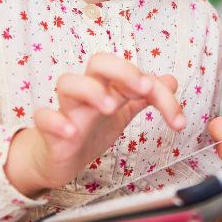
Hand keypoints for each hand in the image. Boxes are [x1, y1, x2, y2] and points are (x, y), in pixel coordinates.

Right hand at [4, 53, 186, 197]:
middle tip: (143, 88)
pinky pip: (44, 117)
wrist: (56, 158)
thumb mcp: (122, 113)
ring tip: (110, 107)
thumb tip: (171, 80)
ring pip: (68, 83)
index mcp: (108, 86)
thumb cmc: (88, 129)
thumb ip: (144, 97)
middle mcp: (88, 92)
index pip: (135, 74)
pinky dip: (56, 121)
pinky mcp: (48, 130)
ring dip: (91, 91)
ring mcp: (66, 109)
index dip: (160, 93)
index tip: (178, 120)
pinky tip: (71, 132)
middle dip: (123, 71)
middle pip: (98, 62)